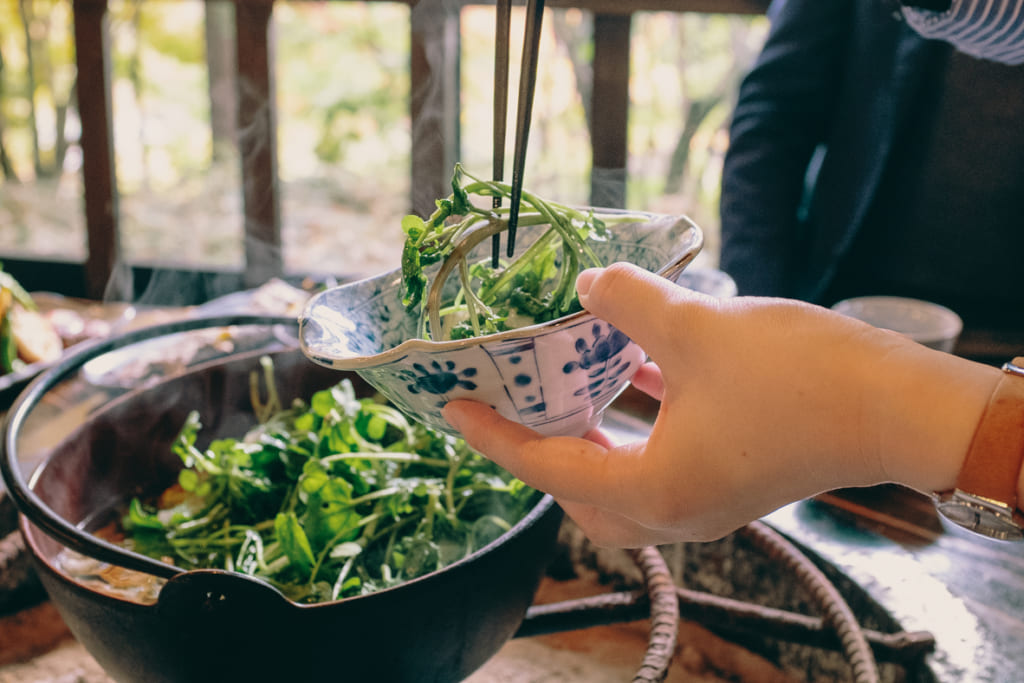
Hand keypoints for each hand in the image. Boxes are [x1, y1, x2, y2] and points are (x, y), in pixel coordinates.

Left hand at [443, 263, 998, 545]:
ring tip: (562, 379)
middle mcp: (674, 510)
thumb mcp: (695, 327)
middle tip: (514, 402)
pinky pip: (662, 453)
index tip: (455, 406)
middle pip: (580, 491)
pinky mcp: (732, 475)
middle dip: (541, 449)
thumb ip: (627, 302)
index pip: (547, 468)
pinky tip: (629, 361)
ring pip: (622, 475)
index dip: (494, 434)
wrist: (899, 405)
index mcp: (651, 492)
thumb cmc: (799, 378)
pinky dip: (636, 418)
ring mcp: (707, 498)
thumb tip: (587, 282)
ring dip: (589, 431)